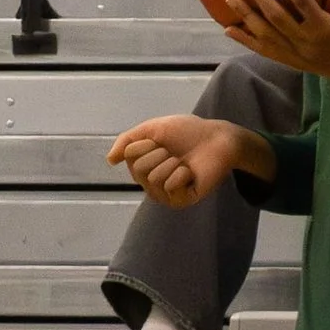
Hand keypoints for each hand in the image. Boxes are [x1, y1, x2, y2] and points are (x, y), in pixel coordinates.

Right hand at [107, 115, 271, 205]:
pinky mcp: (183, 200)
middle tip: (174, 152)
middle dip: (158, 153)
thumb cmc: (188, 132)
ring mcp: (167, 193)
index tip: (161, 140)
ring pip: (154, 178)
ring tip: (183, 162)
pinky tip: (191, 173)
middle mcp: (151, 183)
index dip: (145, 143)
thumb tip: (110, 160)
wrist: (219, 138)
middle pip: (139, 169)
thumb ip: (128, 141)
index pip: (129, 156)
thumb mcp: (153, 129)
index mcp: (142, 166)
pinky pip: (171, 186)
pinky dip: (181, 173)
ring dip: (171, 163)